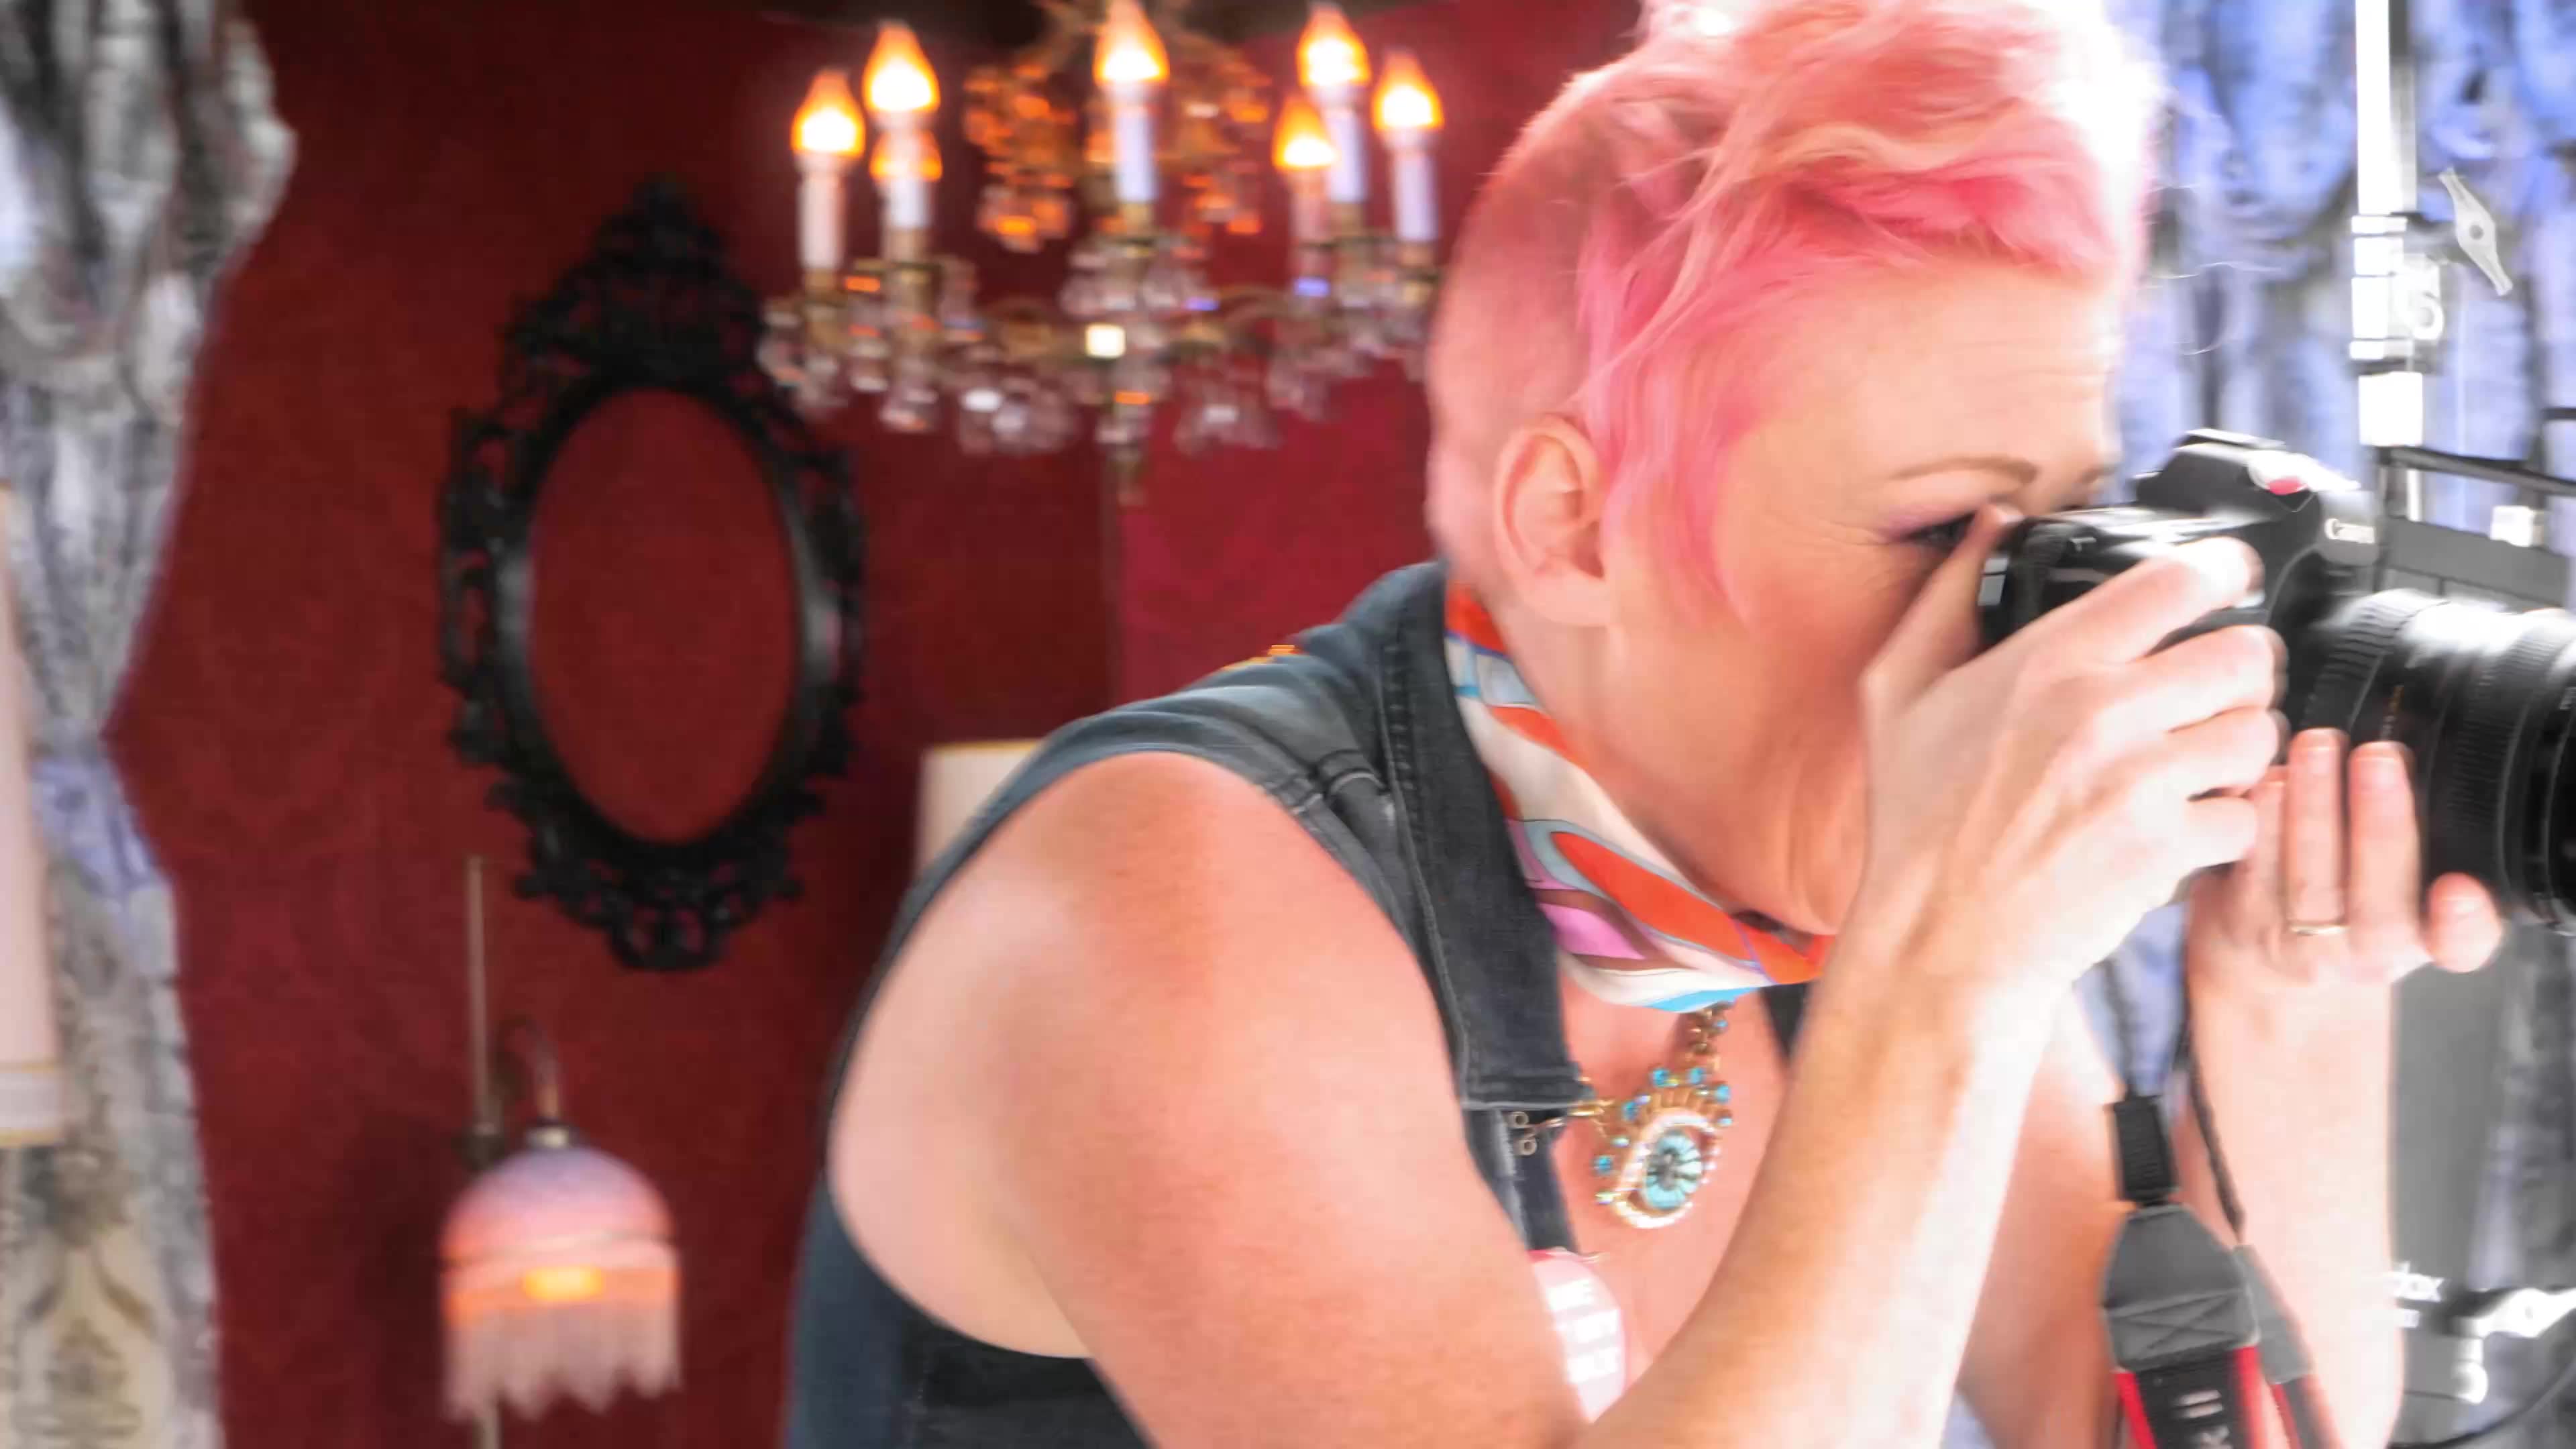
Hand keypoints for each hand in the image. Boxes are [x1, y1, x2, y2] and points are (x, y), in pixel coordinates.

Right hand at [1844, 507, 2283, 1000]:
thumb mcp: (1899, 692)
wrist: (1938, 939)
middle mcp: (2102, 713)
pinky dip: (2224, 822)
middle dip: (2239, 668)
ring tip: (2198, 759)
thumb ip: (1946, 596)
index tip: (2226, 579)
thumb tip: (1991, 524)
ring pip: (2256, 733)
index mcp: (2047, 662)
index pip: (2179, 581)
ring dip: (2236, 746)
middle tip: (2214, 687)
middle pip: (2246, 655)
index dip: (2221, 571)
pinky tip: (2181, 824)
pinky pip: (2244, 814)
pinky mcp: (2167, 850)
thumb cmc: (1918, 820)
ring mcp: (2141, 784)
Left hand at [2186, 728, 2503, 986]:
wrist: (2261, 957)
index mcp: (2423, 938)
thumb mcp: (2401, 881)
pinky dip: (2261, 818)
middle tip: (2379, 757)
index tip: (2457, 890)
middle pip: (2379, 906)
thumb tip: (2429, 744)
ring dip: (2313, 808)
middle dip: (2382, 827)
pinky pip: (2251, 870)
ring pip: (2309, 885)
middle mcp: (2366, 952)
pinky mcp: (2241, 921)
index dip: (2464, 923)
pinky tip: (2268, 775)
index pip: (2459, 945)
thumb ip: (2425, 838)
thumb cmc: (2347, 896)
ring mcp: (2299, 944)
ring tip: (2317, 745)